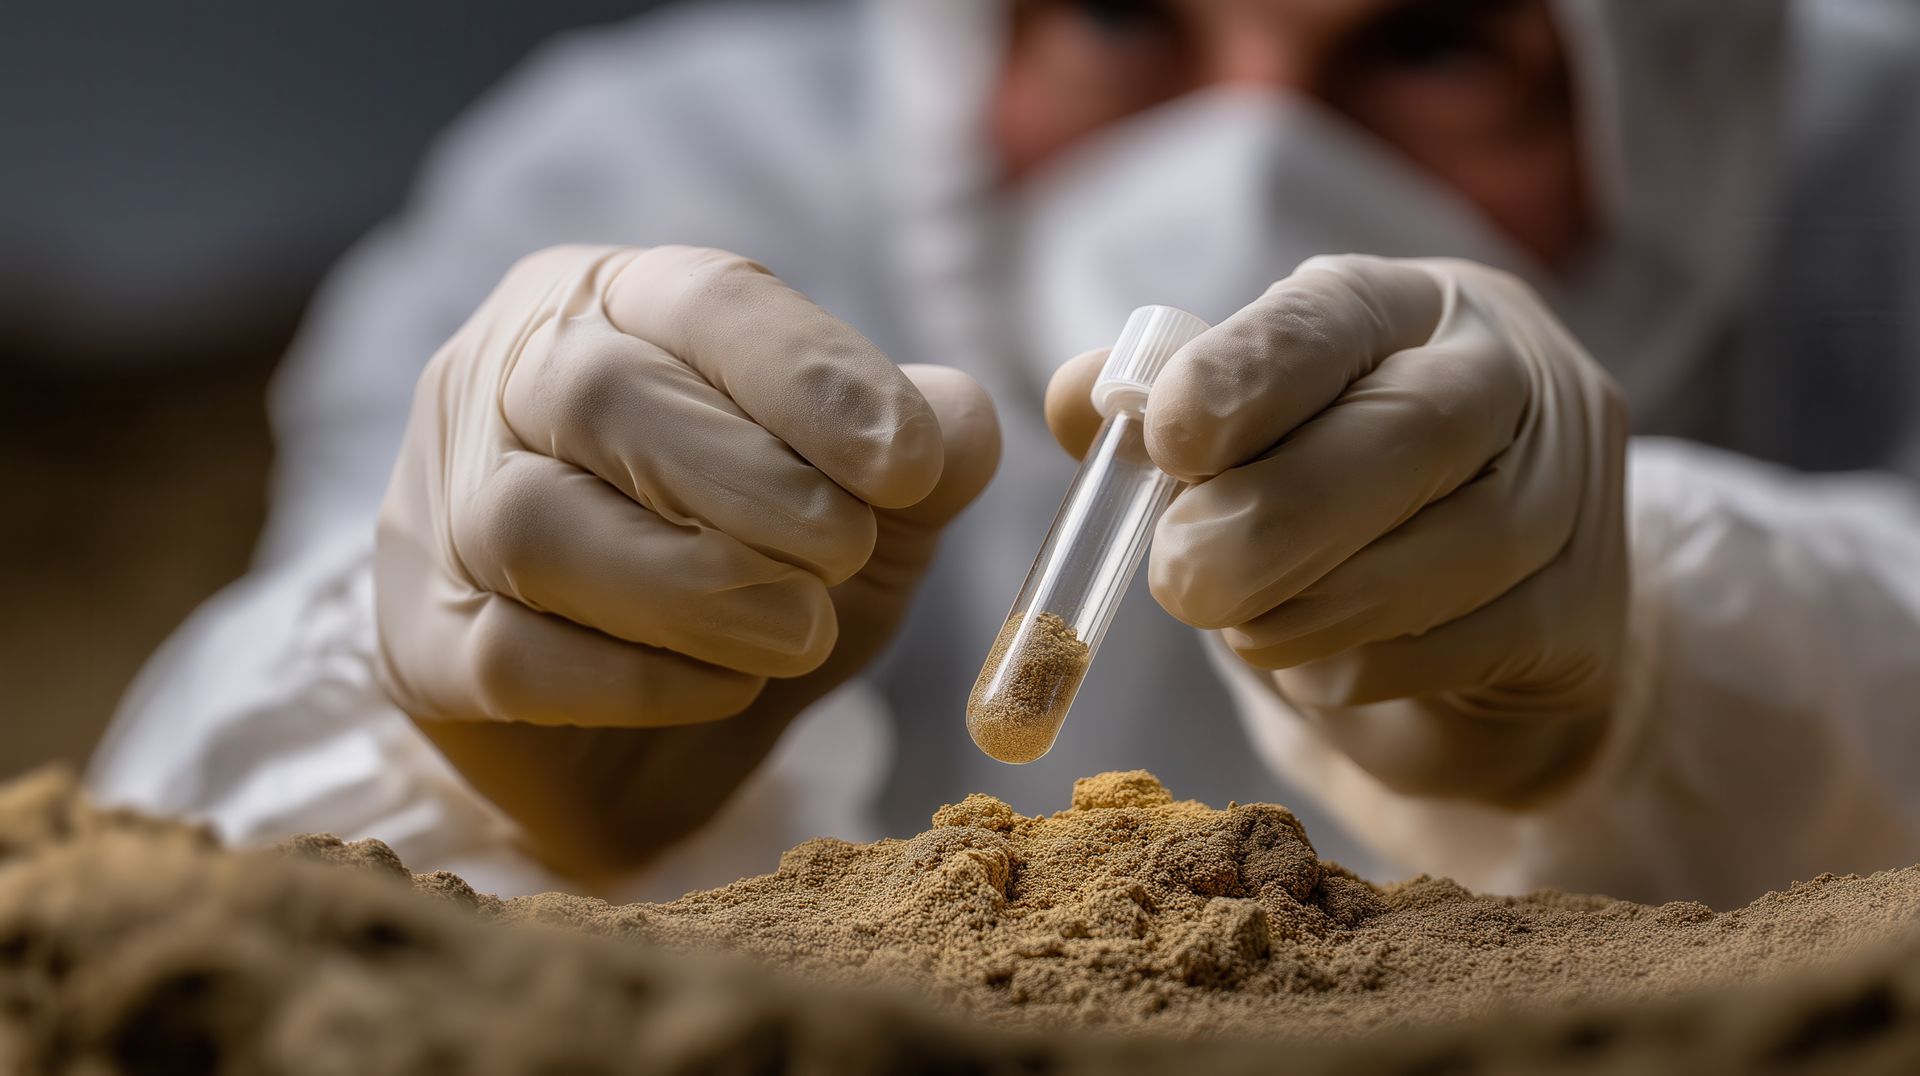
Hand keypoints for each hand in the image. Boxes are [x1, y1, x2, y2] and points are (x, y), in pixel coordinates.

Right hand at [376, 246, 998, 872]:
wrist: (649, 734)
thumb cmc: (753, 572)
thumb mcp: (866, 506)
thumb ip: (922, 455)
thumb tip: (962, 426)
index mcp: (616, 306)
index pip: (704, 298)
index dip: (814, 375)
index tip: (910, 462)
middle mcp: (504, 382)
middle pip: (600, 391)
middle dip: (753, 481)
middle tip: (847, 553)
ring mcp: (442, 514)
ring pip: (535, 522)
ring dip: (696, 584)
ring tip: (799, 633)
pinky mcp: (422, 648)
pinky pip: (513, 656)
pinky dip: (640, 679)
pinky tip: (722, 688)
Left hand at [1046, 255, 1626, 802]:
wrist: (1472, 630)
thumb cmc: (1332, 507)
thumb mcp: (1244, 445)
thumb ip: (1161, 416)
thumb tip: (1077, 398)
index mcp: (1406, 306)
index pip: (1336, 315)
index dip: (1249, 371)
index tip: (1166, 434)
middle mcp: (1510, 372)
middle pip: (1417, 427)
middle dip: (1281, 512)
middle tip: (1179, 579)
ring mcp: (1571, 485)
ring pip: (1464, 541)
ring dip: (1325, 603)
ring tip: (1244, 631)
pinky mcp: (1591, 605)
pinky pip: (1484, 638)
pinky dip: (1378, 663)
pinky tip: (1320, 671)